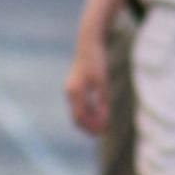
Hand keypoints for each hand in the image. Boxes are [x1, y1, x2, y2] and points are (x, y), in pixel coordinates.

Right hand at [64, 23, 110, 138]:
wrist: (88, 43)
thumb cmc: (97, 60)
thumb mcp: (102, 82)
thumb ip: (102, 101)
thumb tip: (104, 119)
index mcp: (75, 91)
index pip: (80, 117)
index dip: (91, 126)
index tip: (104, 131)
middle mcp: (70, 92)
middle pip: (77, 117)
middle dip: (89, 126)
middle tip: (104, 131)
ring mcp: (70, 90)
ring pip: (78, 112)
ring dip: (90, 120)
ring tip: (104, 124)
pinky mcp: (74, 87)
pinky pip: (79, 105)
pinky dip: (89, 112)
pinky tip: (100, 113)